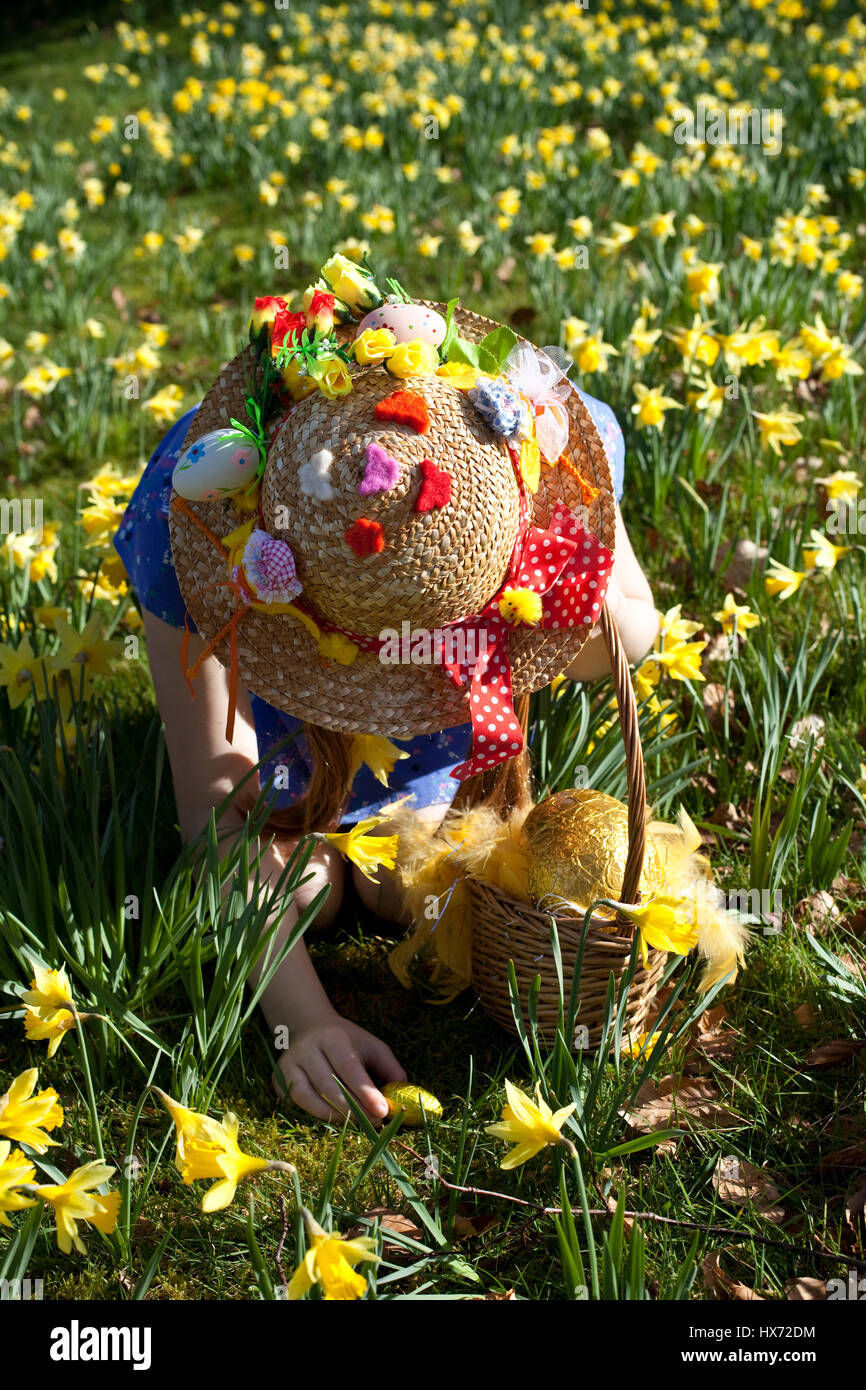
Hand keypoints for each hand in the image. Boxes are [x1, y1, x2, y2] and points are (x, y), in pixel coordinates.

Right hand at [275, 1013, 406, 1123]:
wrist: (309, 1027)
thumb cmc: (348, 1041)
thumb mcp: (372, 1046)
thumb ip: (389, 1067)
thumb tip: (403, 1092)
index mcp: (333, 1037)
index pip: (349, 1068)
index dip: (365, 1092)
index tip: (383, 1111)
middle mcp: (307, 1048)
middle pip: (329, 1086)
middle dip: (354, 1109)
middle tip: (375, 1122)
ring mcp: (289, 1064)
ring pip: (309, 1098)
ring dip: (335, 1116)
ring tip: (357, 1123)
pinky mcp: (279, 1078)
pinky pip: (296, 1103)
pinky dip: (315, 1113)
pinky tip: (333, 1116)